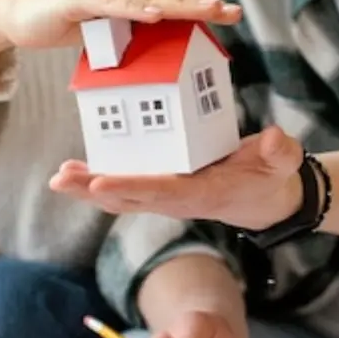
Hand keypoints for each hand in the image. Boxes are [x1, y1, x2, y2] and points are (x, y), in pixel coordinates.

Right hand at [0, 0, 241, 50]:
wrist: (22, 16)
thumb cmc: (70, 14)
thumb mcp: (115, 9)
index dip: (202, 1)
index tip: (233, 13)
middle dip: (199, 3)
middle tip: (229, 12)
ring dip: (176, 4)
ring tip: (205, 12)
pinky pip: (112, 4)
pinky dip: (134, 9)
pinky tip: (155, 15)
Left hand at [49, 125, 303, 230]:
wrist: (263, 196)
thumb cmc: (269, 175)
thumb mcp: (281, 162)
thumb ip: (279, 153)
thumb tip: (276, 138)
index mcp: (201, 193)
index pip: (160, 192)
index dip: (128, 187)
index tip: (98, 182)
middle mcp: (176, 198)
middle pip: (128, 198)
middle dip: (92, 190)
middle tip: (59, 180)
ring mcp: (164, 195)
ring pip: (119, 195)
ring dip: (86, 186)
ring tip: (58, 177)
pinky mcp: (157, 187)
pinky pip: (122, 185)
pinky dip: (95, 179)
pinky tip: (71, 171)